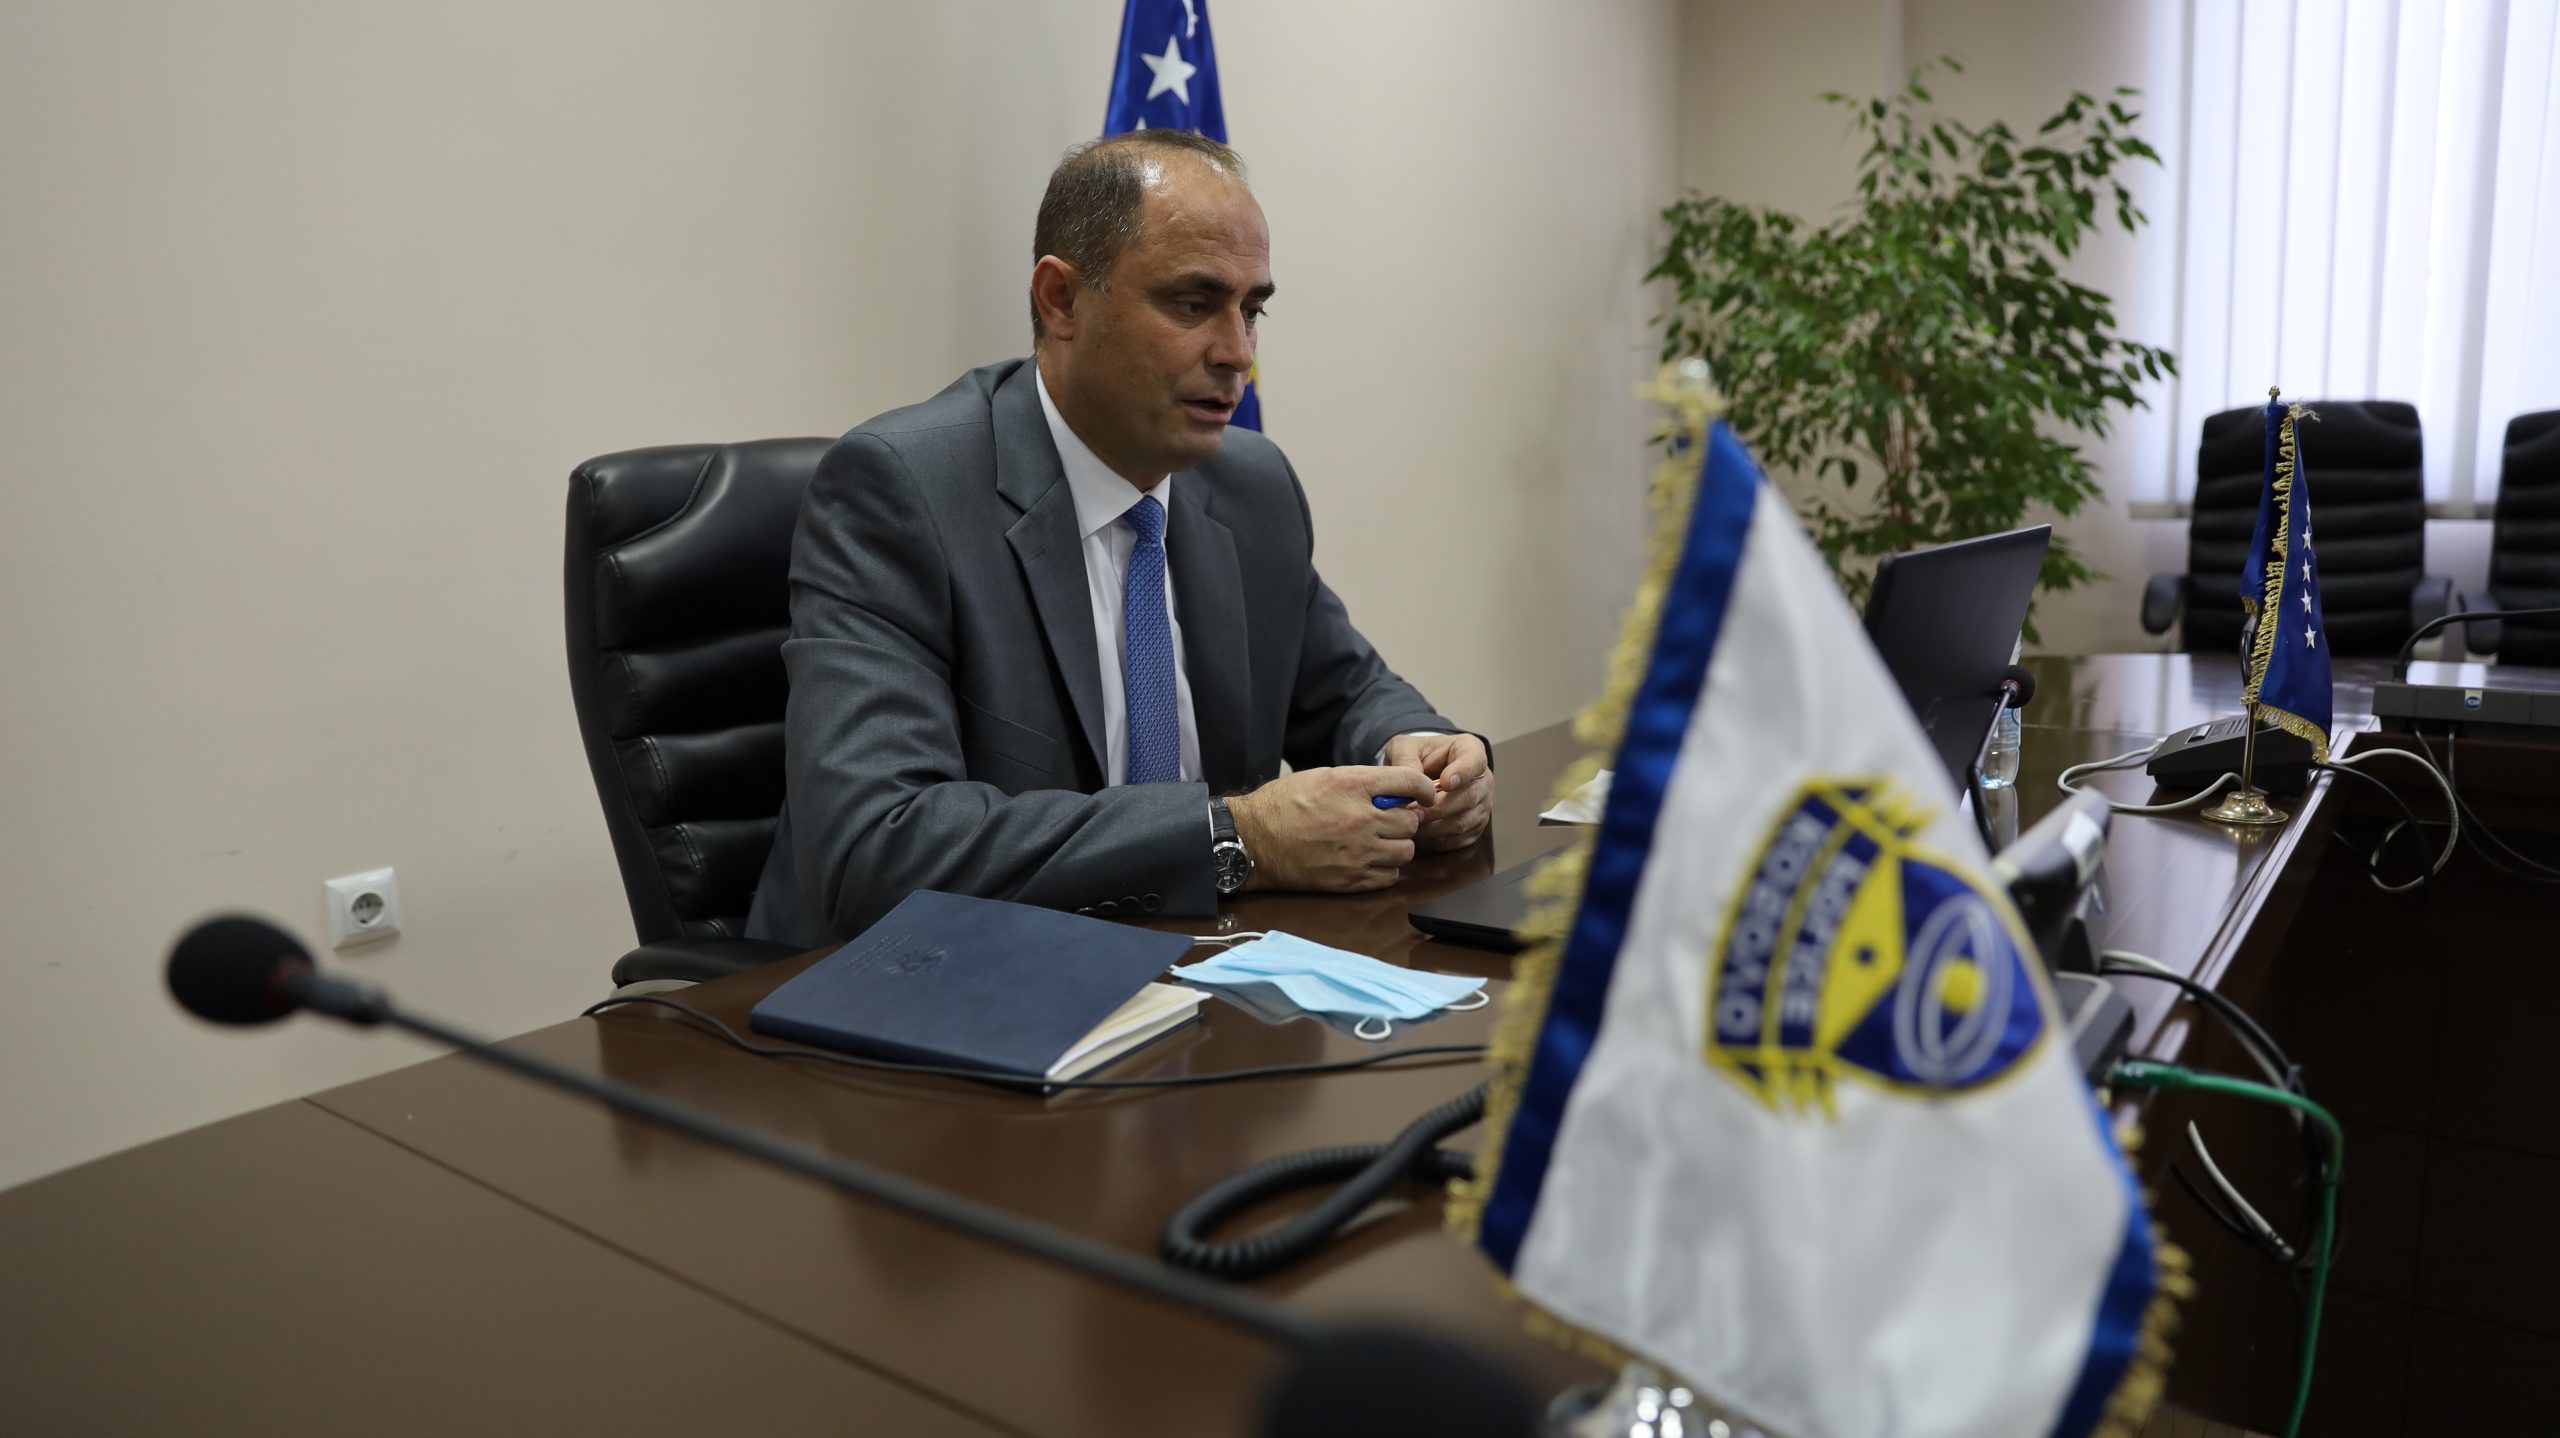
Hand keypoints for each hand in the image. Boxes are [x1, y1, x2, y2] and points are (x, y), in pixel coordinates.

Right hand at [1225, 765, 1435, 892]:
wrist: (1253, 841)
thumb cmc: (1283, 805)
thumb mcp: (1323, 777)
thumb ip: (1361, 783)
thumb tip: (1393, 791)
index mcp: (1352, 787)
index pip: (1409, 782)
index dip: (1423, 788)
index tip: (1424, 795)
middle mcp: (1360, 819)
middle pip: (1411, 821)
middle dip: (1405, 820)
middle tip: (1390, 821)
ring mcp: (1357, 852)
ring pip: (1406, 851)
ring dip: (1398, 846)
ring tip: (1379, 842)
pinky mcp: (1350, 880)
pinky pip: (1390, 876)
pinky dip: (1385, 869)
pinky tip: (1370, 861)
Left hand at [1382, 733, 1493, 852]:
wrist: (1420, 775)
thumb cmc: (1415, 757)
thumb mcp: (1404, 748)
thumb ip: (1405, 758)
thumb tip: (1411, 779)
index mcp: (1469, 750)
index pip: (1475, 760)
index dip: (1462, 773)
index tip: (1445, 783)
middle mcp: (1483, 778)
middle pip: (1469, 797)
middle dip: (1439, 808)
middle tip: (1414, 812)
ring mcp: (1482, 805)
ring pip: (1464, 822)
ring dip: (1435, 827)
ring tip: (1410, 824)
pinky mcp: (1475, 827)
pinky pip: (1459, 838)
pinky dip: (1436, 839)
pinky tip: (1419, 834)